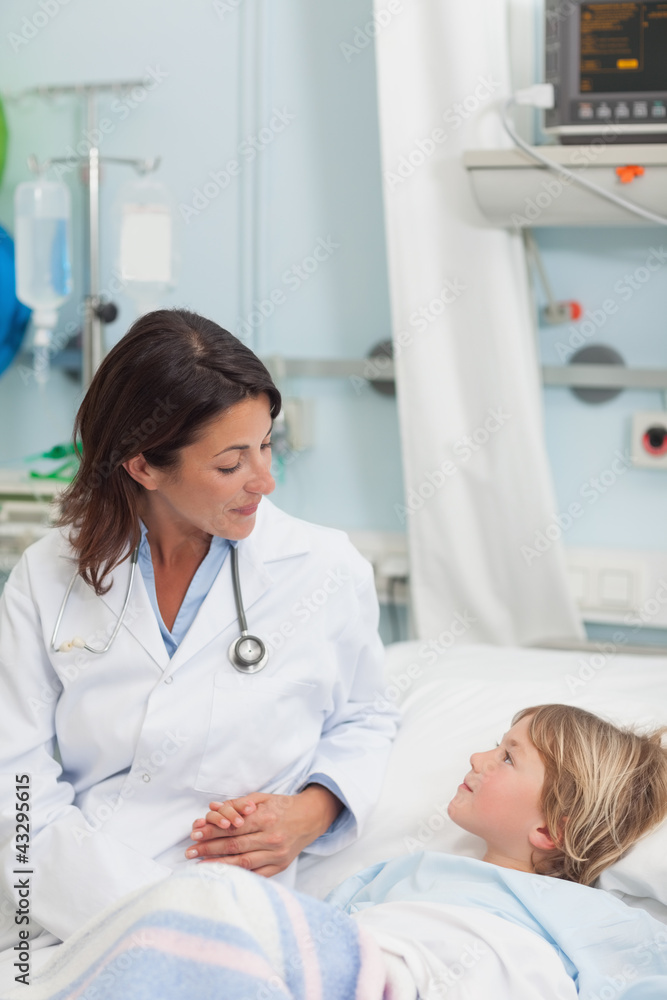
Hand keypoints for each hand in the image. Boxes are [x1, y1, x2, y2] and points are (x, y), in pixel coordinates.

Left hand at [185, 785, 342, 876]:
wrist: (310, 818)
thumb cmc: (283, 806)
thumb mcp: (263, 798)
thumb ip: (239, 803)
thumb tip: (214, 808)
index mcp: (266, 818)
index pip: (233, 828)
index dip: (211, 831)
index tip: (194, 833)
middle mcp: (272, 838)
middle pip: (234, 846)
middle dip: (209, 849)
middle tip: (190, 851)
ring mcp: (277, 855)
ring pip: (242, 863)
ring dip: (219, 864)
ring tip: (199, 865)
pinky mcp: (280, 866)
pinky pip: (256, 875)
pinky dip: (237, 875)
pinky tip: (222, 873)